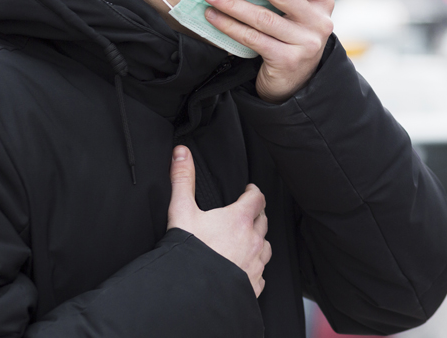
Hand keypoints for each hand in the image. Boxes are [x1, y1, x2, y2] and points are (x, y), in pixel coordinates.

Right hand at [167, 146, 270, 296]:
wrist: (190, 293)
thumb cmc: (187, 252)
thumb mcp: (181, 211)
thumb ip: (182, 179)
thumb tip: (181, 152)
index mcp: (240, 220)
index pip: (257, 198)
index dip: (253, 192)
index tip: (248, 190)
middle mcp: (253, 241)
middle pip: (263, 221)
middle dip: (256, 215)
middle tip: (246, 213)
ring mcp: (255, 264)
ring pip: (265, 247)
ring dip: (258, 241)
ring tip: (246, 240)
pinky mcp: (253, 285)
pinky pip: (261, 273)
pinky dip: (254, 268)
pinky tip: (244, 269)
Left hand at [202, 0, 333, 102]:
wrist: (296, 78)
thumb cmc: (295, 31)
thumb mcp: (304, 3)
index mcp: (324, 0)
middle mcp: (320, 21)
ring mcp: (306, 43)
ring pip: (264, 18)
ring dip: (233, 3)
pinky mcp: (289, 61)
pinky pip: (254, 39)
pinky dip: (230, 26)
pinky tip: (213, 16)